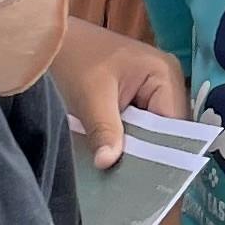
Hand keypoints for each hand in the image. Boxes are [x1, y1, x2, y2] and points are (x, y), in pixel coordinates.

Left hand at [50, 19, 187, 170]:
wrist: (48, 38)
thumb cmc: (74, 58)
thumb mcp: (89, 96)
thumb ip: (104, 129)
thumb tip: (108, 164)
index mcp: (165, 74)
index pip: (176, 124)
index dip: (164, 153)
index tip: (149, 182)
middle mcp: (167, 81)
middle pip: (167, 130)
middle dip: (150, 154)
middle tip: (133, 186)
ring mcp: (152, 89)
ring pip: (152, 131)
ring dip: (137, 150)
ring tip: (124, 179)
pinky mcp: (135, 97)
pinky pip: (139, 126)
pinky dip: (127, 141)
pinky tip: (114, 160)